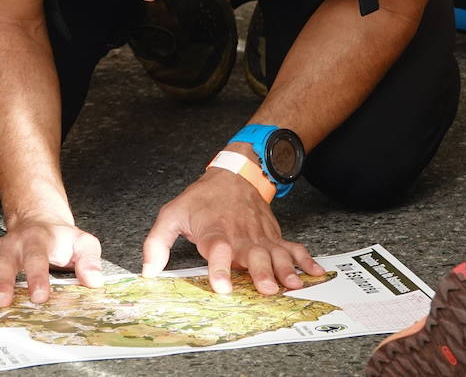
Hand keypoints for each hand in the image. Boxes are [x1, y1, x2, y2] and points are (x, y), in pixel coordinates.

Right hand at [0, 217, 102, 306]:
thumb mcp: (83, 243)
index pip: (38, 259)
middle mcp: (14, 245)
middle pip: (6, 263)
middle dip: (2, 283)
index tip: (39, 296)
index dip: (38, 278)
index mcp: (39, 241)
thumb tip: (94, 280)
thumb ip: (89, 260)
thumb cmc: (60, 238)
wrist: (37, 218)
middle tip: (1, 301)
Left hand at [141, 169, 322, 294]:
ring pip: (276, 254)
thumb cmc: (201, 200)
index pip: (217, 251)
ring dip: (286, 270)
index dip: (220, 268)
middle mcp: (240, 236)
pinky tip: (316, 273)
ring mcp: (260, 237)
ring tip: (293, 285)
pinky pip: (293, 248)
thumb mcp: (172, 215)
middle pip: (252, 255)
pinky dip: (306, 260)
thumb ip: (157, 243)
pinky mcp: (274, 237)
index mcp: (214, 232)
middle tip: (267, 290)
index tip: (223, 286)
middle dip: (260, 273)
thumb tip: (148, 272)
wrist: (233, 176)